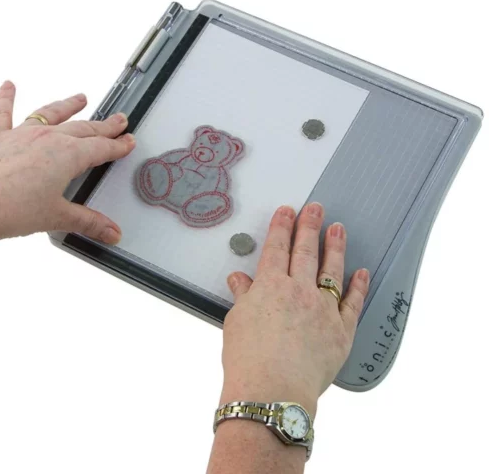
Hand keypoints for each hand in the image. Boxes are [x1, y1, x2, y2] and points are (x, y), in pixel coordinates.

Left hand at [0, 81, 134, 242]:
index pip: (102, 148)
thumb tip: (111, 232)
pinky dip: (6, 98)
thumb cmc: (9, 207)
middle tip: (118, 119)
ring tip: (80, 98)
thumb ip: (88, 223)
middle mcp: (47, 139)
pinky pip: (2, 112)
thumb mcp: (57, 217)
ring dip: (68, 106)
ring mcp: (21, 134)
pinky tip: (8, 86)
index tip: (128, 141)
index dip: (118, 145)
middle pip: (84, 128)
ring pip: (51, 114)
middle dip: (105, 125)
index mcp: (68, 155)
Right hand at [220, 203, 369, 416]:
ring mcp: (323, 309)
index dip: (282, 227)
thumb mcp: (237, 322)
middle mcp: (299, 291)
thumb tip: (239, 279)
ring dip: (335, 247)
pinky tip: (362, 272)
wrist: (272, 391)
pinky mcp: (341, 330)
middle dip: (309, 226)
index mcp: (271, 287)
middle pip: (305, 252)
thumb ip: (243, 296)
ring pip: (332, 270)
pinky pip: (353, 303)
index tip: (287, 211)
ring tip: (339, 228)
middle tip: (316, 208)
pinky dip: (359, 286)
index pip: (277, 249)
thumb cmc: (248, 360)